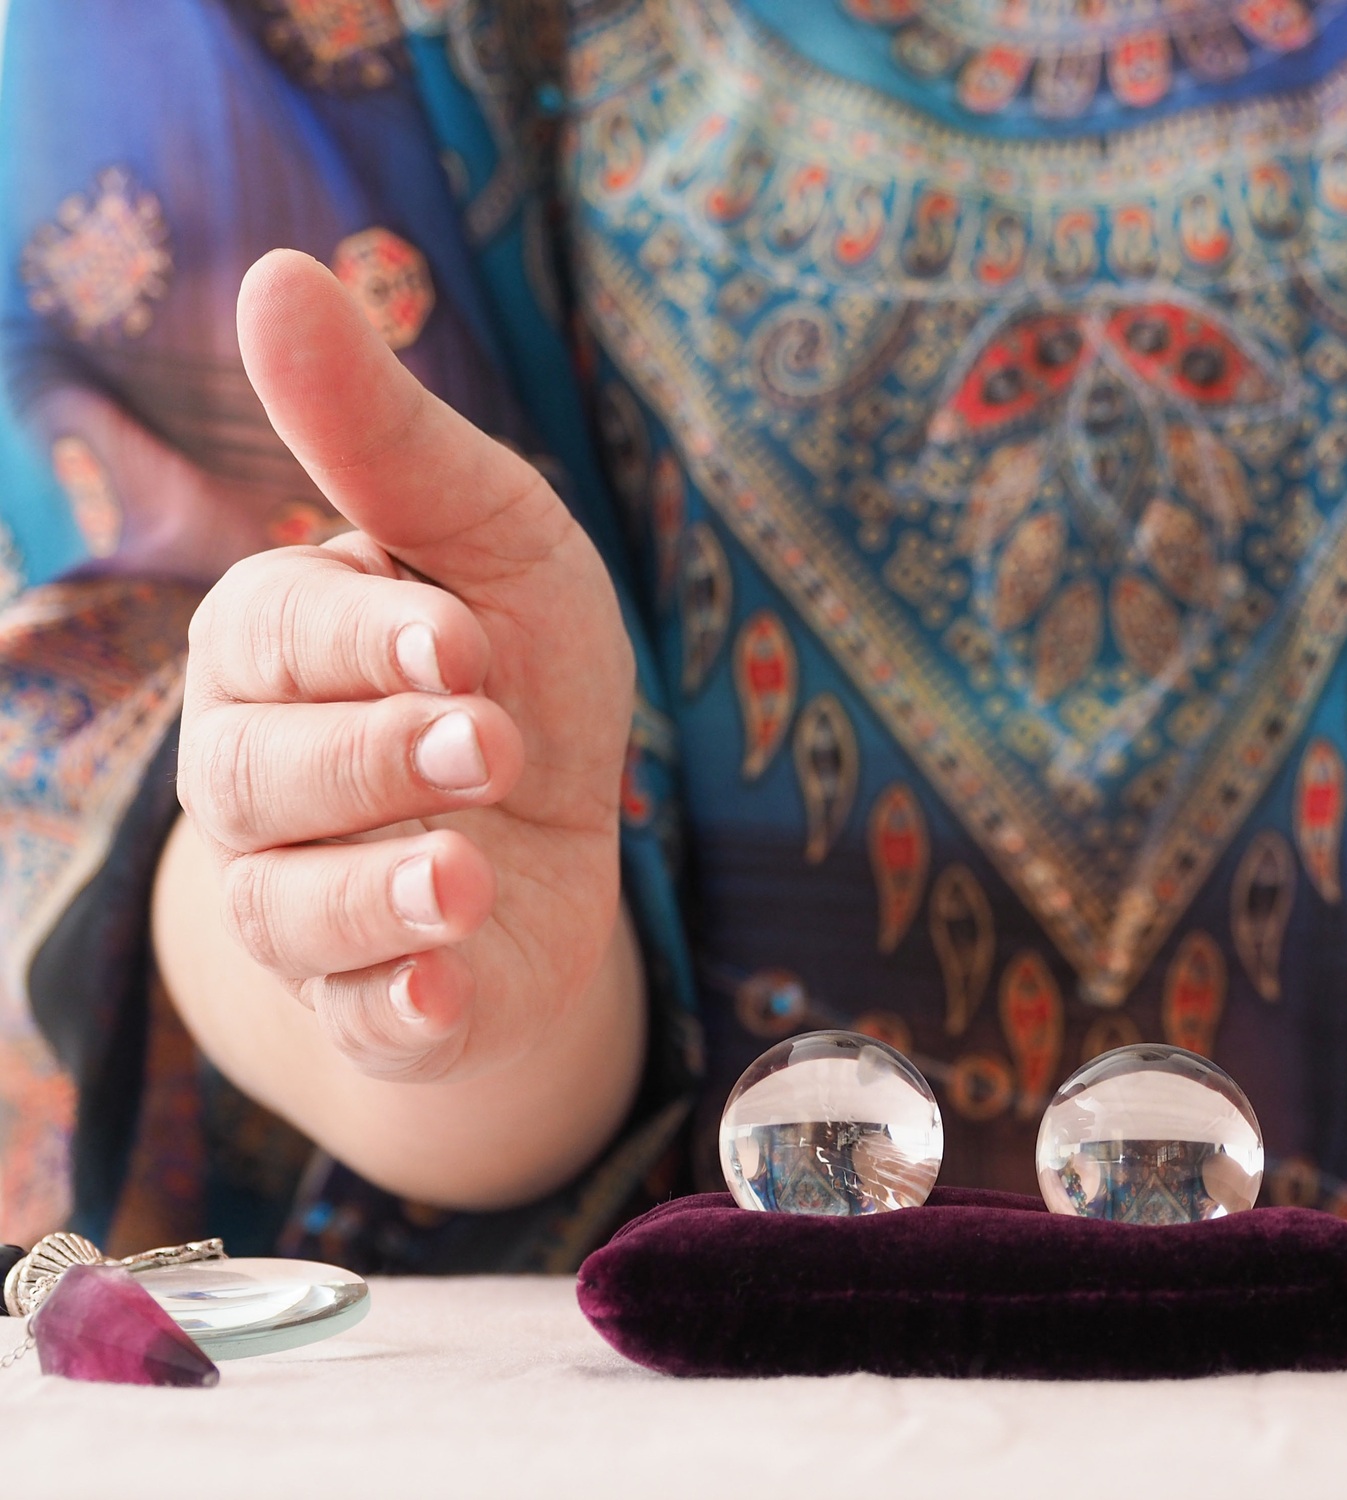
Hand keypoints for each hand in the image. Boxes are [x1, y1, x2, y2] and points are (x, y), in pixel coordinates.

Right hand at [177, 250, 634, 1082]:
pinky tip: (438, 990)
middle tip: (489, 737)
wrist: (559, 831)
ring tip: (470, 873)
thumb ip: (386, 436)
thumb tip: (280, 273)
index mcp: (278, 646)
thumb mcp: (487, 536)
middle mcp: (258, 774)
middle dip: (378, 753)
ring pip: (289, 901)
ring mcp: (303, 897)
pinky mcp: (372, 999)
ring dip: (379, 887)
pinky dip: (392, 1003)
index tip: (457, 639)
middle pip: (262, 771)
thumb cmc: (514, 665)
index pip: (277, 634)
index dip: (363, 639)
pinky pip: (353, 1012)